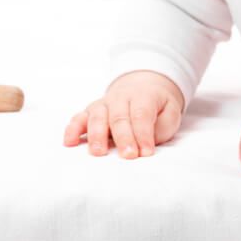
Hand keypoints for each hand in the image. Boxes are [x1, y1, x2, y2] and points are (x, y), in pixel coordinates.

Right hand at [62, 70, 184, 158]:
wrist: (144, 84)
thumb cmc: (157, 105)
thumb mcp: (170, 111)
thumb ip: (162, 125)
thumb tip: (147, 142)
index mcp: (143, 95)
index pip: (141, 114)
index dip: (143, 134)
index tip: (146, 153)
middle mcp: (120, 97)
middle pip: (119, 117)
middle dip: (123, 138)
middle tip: (128, 156)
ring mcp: (103, 103)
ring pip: (97, 116)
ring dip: (97, 135)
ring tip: (99, 153)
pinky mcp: (90, 111)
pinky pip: (79, 118)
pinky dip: (72, 129)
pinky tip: (70, 142)